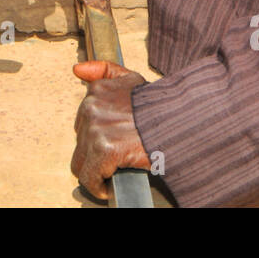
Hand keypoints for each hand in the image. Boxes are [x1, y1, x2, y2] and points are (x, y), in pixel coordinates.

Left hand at [71, 60, 149, 199]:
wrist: (181, 120)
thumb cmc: (160, 105)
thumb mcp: (132, 80)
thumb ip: (106, 71)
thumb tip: (77, 70)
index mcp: (97, 91)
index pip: (82, 123)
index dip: (96, 137)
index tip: (110, 145)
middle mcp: (92, 107)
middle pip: (80, 143)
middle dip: (95, 154)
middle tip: (115, 160)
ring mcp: (96, 129)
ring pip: (81, 162)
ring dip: (95, 171)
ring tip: (112, 175)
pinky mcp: (105, 149)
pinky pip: (90, 177)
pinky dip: (97, 187)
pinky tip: (109, 187)